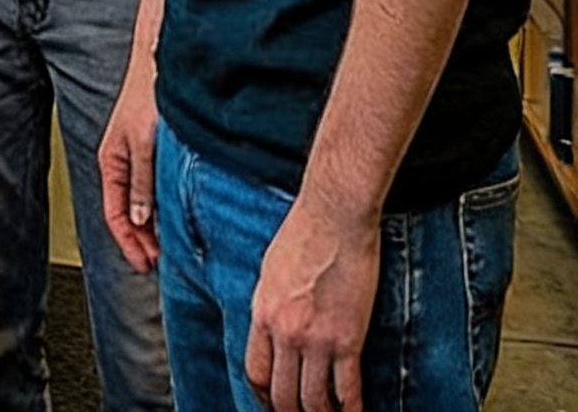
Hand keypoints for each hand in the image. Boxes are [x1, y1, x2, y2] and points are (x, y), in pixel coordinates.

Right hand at [97, 51, 160, 272]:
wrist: (161, 63)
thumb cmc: (148, 96)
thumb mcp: (143, 144)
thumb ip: (140, 182)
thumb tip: (139, 219)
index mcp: (112, 163)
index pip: (115, 215)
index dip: (130, 244)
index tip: (146, 265)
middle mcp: (123, 164)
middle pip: (128, 214)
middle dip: (143, 241)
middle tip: (163, 264)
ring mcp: (138, 159)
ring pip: (142, 204)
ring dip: (154, 227)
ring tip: (172, 247)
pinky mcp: (154, 153)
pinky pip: (154, 190)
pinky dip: (162, 208)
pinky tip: (177, 217)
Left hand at [244, 192, 379, 410]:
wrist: (334, 216)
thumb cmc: (304, 233)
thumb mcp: (271, 269)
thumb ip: (272, 305)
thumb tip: (274, 329)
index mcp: (263, 312)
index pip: (256, 372)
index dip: (265, 397)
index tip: (274, 406)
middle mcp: (284, 331)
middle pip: (283, 395)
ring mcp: (316, 339)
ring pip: (314, 402)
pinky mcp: (347, 339)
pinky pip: (348, 391)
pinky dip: (353, 411)